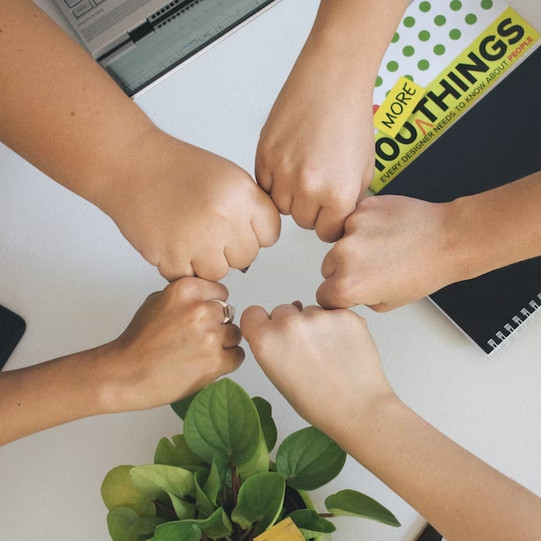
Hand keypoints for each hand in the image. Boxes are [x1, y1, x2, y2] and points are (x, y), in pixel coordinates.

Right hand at [101, 131, 280, 281]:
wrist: (132, 165)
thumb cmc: (177, 168)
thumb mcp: (228, 176)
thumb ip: (249, 207)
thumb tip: (261, 238)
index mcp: (242, 194)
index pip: (270, 234)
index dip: (255, 233)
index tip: (240, 228)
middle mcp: (223, 218)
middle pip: (246, 257)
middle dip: (230, 249)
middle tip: (208, 230)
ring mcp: (198, 240)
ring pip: (219, 273)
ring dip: (205, 261)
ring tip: (189, 236)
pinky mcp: (172, 257)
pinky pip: (190, 278)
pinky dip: (181, 267)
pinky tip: (174, 242)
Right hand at [102, 277, 243, 411]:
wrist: (125, 374)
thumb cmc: (137, 341)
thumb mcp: (156, 301)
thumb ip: (185, 296)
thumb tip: (207, 298)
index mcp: (187, 290)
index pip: (221, 292)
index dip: (213, 306)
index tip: (203, 318)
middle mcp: (201, 309)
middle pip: (229, 314)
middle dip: (217, 326)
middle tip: (198, 339)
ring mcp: (210, 335)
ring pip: (235, 335)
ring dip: (224, 344)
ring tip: (200, 353)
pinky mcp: (215, 361)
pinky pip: (237, 356)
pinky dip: (227, 362)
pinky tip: (206, 364)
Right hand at [240, 303, 393, 437]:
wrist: (358, 409)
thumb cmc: (317, 402)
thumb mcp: (277, 376)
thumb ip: (270, 346)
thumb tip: (277, 325)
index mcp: (266, 341)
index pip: (253, 313)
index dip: (262, 323)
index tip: (271, 332)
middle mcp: (289, 323)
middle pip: (282, 309)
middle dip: (290, 324)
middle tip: (306, 350)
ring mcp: (318, 316)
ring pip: (310, 310)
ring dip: (316, 324)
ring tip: (328, 352)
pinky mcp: (344, 314)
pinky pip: (333, 312)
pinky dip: (337, 325)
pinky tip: (343, 347)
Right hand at [255, 41, 373, 241]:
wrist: (332, 79)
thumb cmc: (351, 117)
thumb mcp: (365, 168)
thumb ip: (350, 200)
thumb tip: (337, 219)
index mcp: (338, 194)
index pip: (327, 232)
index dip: (329, 221)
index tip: (329, 212)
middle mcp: (308, 187)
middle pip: (303, 222)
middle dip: (311, 208)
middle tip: (317, 184)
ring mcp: (283, 172)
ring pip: (281, 207)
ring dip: (291, 196)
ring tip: (303, 171)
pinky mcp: (264, 156)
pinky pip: (264, 186)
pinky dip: (274, 180)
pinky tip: (289, 162)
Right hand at [316, 195, 463, 311]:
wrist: (448, 239)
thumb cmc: (426, 271)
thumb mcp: (388, 303)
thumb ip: (359, 298)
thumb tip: (346, 290)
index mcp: (348, 285)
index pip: (323, 295)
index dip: (337, 296)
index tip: (348, 292)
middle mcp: (344, 256)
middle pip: (327, 267)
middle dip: (343, 270)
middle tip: (371, 268)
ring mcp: (351, 228)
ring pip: (338, 242)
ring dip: (352, 246)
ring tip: (382, 247)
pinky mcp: (361, 208)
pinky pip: (352, 221)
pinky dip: (363, 226)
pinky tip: (384, 231)